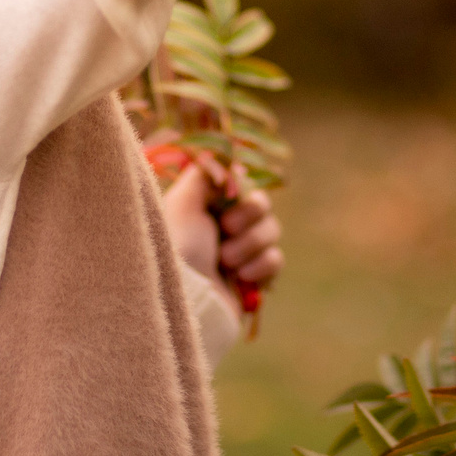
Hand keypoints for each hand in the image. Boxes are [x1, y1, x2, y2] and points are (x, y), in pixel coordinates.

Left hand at [158, 161, 282, 310]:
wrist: (187, 300)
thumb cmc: (179, 247)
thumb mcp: (184, 201)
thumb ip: (206, 173)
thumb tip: (227, 155)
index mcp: (206, 206)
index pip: (243, 186)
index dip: (243, 196)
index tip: (226, 204)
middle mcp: (223, 227)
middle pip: (263, 206)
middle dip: (248, 219)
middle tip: (225, 231)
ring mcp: (239, 254)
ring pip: (272, 232)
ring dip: (251, 245)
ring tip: (226, 263)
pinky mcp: (252, 280)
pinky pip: (276, 260)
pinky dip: (261, 268)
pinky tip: (241, 279)